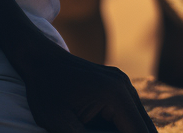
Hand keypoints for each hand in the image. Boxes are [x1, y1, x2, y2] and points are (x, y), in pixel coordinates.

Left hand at [0, 0, 155, 132]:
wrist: (35, 57)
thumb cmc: (44, 91)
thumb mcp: (60, 123)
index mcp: (115, 95)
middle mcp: (124, 87)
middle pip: (146, 130)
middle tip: (94, 132)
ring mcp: (122, 83)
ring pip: (141, 124)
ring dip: (129, 132)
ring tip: (91, 128)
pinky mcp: (117, 86)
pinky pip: (130, 115)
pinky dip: (124, 129)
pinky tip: (99, 128)